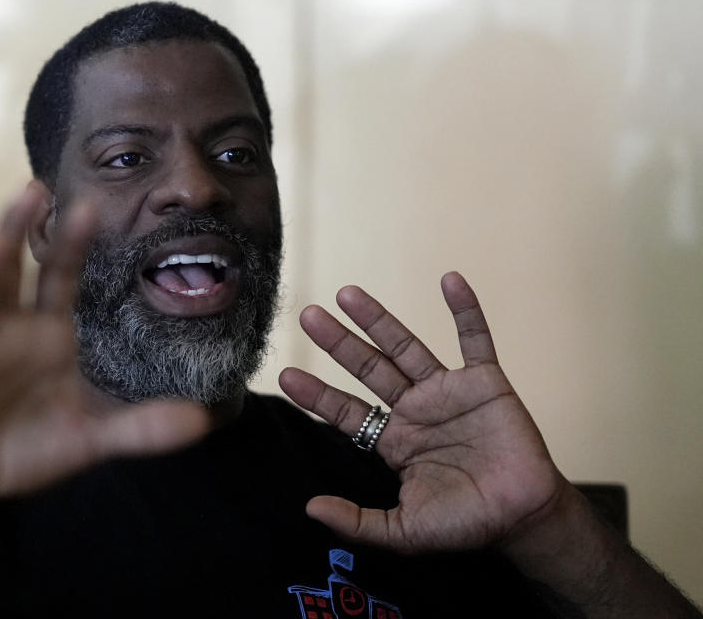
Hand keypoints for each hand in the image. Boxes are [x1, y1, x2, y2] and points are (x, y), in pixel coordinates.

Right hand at [0, 185, 209, 515]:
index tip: (90, 204)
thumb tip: (202, 422)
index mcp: (45, 335)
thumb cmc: (29, 443)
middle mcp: (4, 334)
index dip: (73, 245)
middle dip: (17, 232)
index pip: (60, 279)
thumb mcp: (90, 438)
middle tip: (31, 189)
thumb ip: (140, 428)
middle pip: (9, 274)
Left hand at [279, 272, 569, 553]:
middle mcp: (415, 409)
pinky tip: (450, 280)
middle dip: (339, 342)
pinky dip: (465, 309)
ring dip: (380, 319)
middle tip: (308, 316)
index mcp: (394, 440)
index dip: (317, 393)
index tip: (286, 374)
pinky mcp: (486, 382)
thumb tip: (310, 507)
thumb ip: (358, 521)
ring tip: (348, 294)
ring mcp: (448, 392)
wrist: (524, 517)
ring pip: (407, 347)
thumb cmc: (466, 523)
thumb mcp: (404, 530)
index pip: (347, 410)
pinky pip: (475, 339)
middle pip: (369, 367)